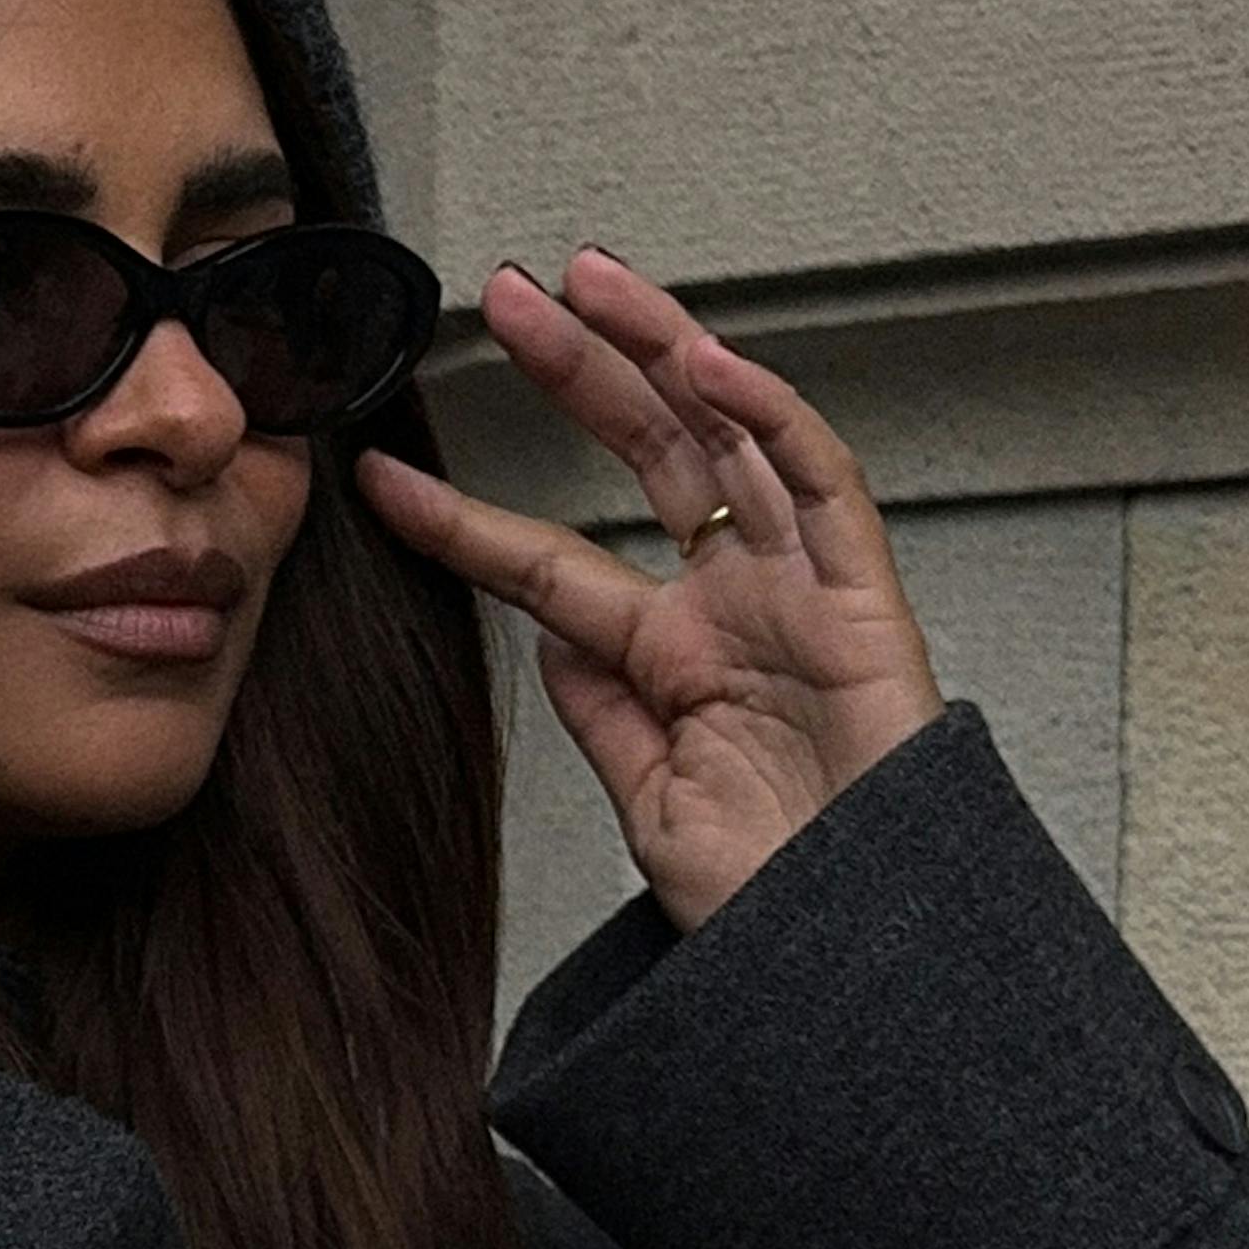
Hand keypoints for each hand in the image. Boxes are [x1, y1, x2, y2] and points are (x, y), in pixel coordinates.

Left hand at [355, 247, 943, 929]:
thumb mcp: (648, 804)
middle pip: (647, 455)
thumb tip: (543, 630)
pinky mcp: (865, 601)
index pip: (549, 565)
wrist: (854, 967)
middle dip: (579, 368)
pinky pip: (822, 486)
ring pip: (731, 436)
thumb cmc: (772, 906)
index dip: (466, 521)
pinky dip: (770, 419)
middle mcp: (732, 608)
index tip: (382, 481)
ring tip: (591, 282)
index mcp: (671, 659)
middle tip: (505, 297)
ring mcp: (798, 594)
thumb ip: (599, 712)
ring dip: (663, 350)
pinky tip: (706, 364)